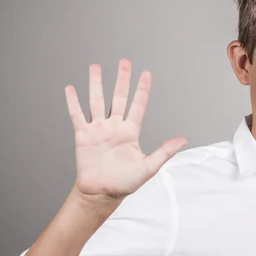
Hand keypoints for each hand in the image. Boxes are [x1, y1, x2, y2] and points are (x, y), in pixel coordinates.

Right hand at [64, 58, 186, 201]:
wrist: (102, 193)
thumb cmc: (125, 182)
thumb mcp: (149, 167)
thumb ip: (165, 151)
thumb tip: (184, 140)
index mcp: (131, 132)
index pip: (138, 105)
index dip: (142, 89)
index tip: (146, 73)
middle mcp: (115, 126)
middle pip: (119, 97)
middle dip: (122, 79)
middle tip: (125, 62)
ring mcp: (98, 129)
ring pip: (97, 101)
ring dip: (96, 84)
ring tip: (95, 67)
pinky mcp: (83, 136)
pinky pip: (77, 115)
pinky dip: (73, 102)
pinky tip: (71, 88)